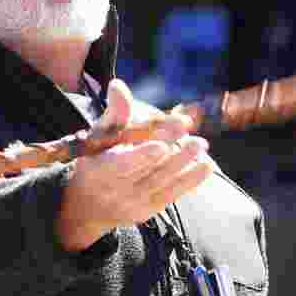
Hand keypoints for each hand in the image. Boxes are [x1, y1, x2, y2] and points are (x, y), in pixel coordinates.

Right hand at [56, 79, 213, 250]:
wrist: (88, 205)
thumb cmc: (96, 159)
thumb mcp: (99, 136)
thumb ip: (115, 113)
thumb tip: (118, 85)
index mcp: (98, 171)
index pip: (121, 165)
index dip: (142, 156)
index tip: (162, 146)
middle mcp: (115, 191)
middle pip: (148, 172)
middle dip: (172, 155)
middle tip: (194, 138)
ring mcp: (133, 204)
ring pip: (162, 183)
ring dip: (184, 165)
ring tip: (202, 145)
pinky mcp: (149, 210)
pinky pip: (171, 195)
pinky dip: (190, 181)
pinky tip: (206, 166)